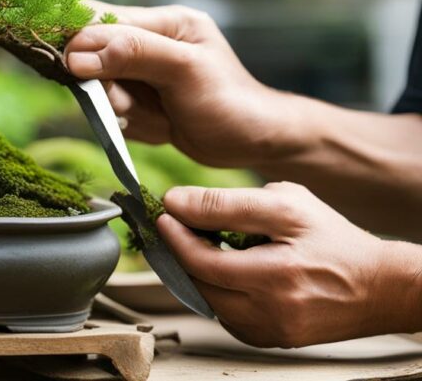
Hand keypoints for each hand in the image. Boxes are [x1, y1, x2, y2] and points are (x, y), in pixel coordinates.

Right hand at [65, 1, 298, 168]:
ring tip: (157, 118)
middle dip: (107, 87)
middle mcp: (150, 42)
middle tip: (130, 105)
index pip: (100, 19)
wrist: (255, 144)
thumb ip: (134, 53)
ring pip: (100, 89)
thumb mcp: (184, 70)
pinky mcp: (140, 100)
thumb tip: (77, 55)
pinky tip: (159, 126)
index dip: (78, 42)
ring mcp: (143, 73)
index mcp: (164, 21)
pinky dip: (128, 124)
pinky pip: (111, 111)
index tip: (72, 69)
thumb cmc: (230, 102)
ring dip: (121, 110)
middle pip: (92, 56)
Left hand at [158, 182, 421, 346]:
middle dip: (182, 253)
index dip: (176, 235)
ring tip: (203, 245)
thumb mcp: (287, 205)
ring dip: (198, 273)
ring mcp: (270, 330)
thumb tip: (177, 203)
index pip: (203, 258)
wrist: (380, 287)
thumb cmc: (334, 240)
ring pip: (209, 302)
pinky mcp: (271, 340)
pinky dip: (219, 293)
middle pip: (200, 283)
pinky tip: (228, 272)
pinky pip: (227, 316)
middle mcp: (272, 310)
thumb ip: (228, 203)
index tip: (163, 214)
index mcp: (278, 274)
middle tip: (177, 227)